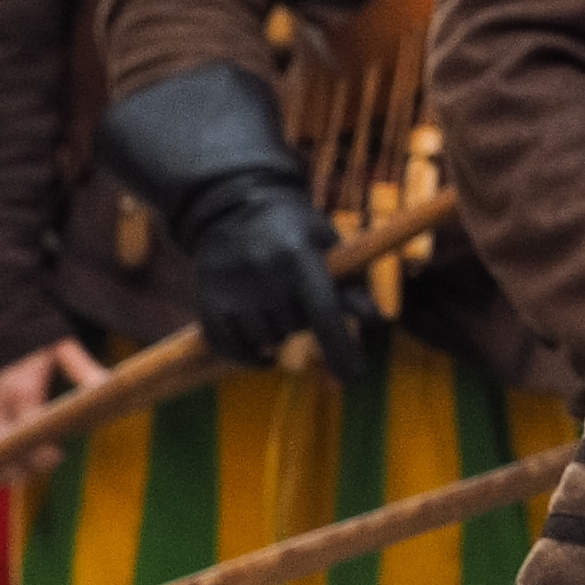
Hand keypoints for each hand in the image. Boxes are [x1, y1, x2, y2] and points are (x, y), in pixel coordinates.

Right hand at [0, 337, 108, 466]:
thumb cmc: (28, 324)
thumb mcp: (60, 342)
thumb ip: (82, 368)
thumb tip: (109, 387)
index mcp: (20, 389)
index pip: (29, 438)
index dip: (41, 456)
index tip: (55, 455)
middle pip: (1, 451)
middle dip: (18, 469)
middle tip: (34, 470)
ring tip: (9, 477)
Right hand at [178, 176, 359, 378]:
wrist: (232, 208)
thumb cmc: (293, 229)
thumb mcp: (326, 242)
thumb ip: (350, 281)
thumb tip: (375, 318)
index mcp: (297, 256)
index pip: (323, 312)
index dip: (340, 347)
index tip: (354, 377)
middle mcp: (262, 275)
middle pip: (295, 328)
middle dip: (302, 319)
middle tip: (294, 291)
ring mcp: (231, 291)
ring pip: (267, 342)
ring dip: (276, 334)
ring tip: (273, 302)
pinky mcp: (208, 303)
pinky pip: (233, 350)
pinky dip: (250, 357)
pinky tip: (262, 351)